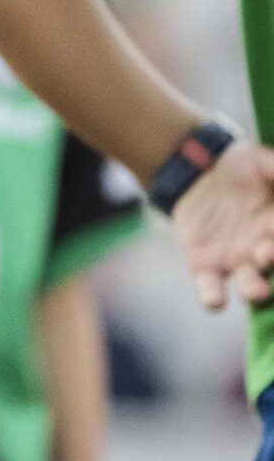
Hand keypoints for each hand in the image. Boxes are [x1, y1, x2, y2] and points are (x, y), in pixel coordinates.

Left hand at [172, 138, 273, 309]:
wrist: (195, 173)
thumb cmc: (239, 166)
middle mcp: (265, 248)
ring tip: (256, 291)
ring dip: (255, 291)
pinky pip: (211, 290)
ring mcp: (238, 261)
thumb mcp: (262, 160)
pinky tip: (215, 300)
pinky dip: (214, 299)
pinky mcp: (205, 267)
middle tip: (267, 253)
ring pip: (252, 286)